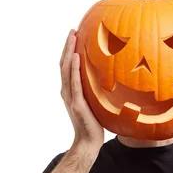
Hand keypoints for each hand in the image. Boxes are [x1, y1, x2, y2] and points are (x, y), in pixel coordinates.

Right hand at [60, 29, 103, 150]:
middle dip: (67, 46)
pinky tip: (76, 56)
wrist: (89, 142)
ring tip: (72, 36)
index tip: (74, 36)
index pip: (67, 67)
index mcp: (70, 91)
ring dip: (68, 51)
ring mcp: (70, 97)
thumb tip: (109, 79)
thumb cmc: (94, 125)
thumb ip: (96, 91)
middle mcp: (66, 92)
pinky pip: (73, 82)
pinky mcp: (76, 103)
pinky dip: (73, 68)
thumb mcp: (95, 103)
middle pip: (63, 64)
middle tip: (72, 30)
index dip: (68, 51)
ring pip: (66, 69)